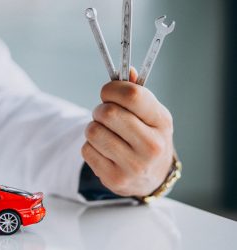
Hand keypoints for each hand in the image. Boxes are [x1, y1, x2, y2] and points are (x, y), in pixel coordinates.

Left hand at [81, 69, 173, 196]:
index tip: (107, 92)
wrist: (151, 177)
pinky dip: (90, 147)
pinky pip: (87, 150)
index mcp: (162, 122)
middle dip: (99, 110)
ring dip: (93, 128)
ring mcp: (134, 165)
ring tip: (105, 133)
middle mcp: (152, 146)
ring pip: (93, 131)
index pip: (132, 95)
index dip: (112, 89)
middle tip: (104, 114)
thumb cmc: (147, 137)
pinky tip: (104, 151)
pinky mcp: (115, 179)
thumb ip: (137, 93)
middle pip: (108, 113)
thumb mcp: (150, 114)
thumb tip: (128, 71)